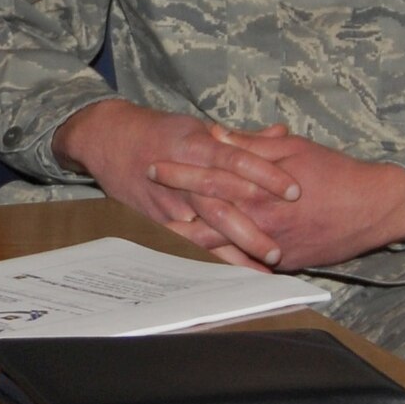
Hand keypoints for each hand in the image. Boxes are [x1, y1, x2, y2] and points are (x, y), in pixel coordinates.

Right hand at [53, 100, 297, 266]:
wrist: (108, 139)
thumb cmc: (159, 131)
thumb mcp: (199, 127)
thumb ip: (243, 138)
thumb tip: (281, 133)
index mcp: (197, 147)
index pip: (237, 161)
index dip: (266, 176)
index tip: (296, 191)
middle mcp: (184, 177)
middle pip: (220, 207)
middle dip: (250, 232)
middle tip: (279, 251)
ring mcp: (168, 202)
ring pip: (203, 233)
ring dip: (232, 254)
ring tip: (261, 272)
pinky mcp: (156, 219)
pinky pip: (184, 244)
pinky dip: (207, 260)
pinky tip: (228, 276)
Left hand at [148, 127, 404, 270]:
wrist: (374, 208)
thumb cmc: (335, 172)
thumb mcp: (291, 149)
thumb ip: (249, 144)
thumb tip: (216, 133)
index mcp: (257, 190)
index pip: (206, 180)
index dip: (177, 173)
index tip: (153, 166)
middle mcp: (259, 222)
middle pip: (204, 219)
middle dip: (171, 209)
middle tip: (145, 201)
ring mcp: (269, 247)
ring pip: (218, 247)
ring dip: (188, 240)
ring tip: (158, 232)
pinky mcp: (282, 263)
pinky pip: (242, 264)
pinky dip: (218, 260)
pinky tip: (195, 257)